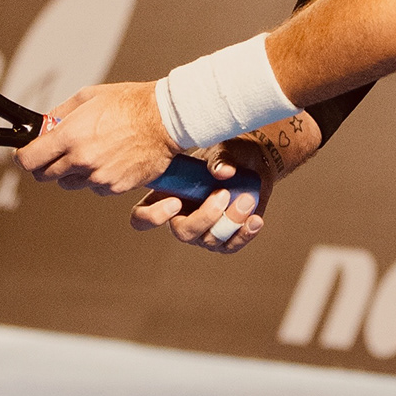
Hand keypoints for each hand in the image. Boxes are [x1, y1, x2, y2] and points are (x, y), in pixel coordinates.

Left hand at [22, 81, 235, 204]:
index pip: (29, 160)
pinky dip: (96, 178)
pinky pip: (94, 188)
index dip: (23, 157)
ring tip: (92, 150)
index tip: (25, 153)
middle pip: (45, 175)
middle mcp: (81, 160)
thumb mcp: (88, 97)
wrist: (165, 120)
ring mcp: (98, 177)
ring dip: (73, 171)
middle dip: (47, 163)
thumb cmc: (130, 104)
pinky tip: (110, 159)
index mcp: (70, 137)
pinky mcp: (115, 188)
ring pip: (70, 183)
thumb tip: (43, 127)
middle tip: (58, 151)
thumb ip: (59, 114)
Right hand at [133, 134, 273, 251]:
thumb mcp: (220, 150)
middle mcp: (180, 219)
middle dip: (204, 217)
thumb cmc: (227, 155)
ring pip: (211, 240)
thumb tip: (223, 171)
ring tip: (247, 199)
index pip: (141, 218)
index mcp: (165, 196)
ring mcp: (203, 233)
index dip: (153, 216)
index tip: (176, 201)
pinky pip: (231, 246)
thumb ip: (219, 159)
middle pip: (182, 233)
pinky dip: (244, 233)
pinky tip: (254, 220)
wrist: (253, 164)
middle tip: (223, 195)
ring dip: (230, 220)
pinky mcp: (225, 239)